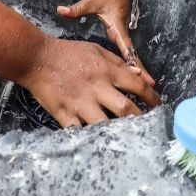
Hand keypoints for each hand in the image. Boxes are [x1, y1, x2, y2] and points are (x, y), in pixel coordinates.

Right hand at [22, 37, 160, 126]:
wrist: (37, 59)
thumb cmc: (68, 53)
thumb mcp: (96, 50)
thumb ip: (119, 62)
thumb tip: (140, 74)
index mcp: (106, 71)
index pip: (137, 86)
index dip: (152, 98)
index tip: (158, 106)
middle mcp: (97, 88)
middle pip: (125, 109)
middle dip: (140, 120)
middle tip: (147, 127)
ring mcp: (80, 103)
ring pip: (105, 124)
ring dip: (117, 132)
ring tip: (127, 139)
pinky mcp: (65, 114)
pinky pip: (80, 132)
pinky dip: (90, 139)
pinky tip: (99, 145)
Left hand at [56, 0, 154, 86]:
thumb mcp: (91, 1)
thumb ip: (76, 9)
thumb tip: (60, 11)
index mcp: (118, 27)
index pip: (127, 49)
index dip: (134, 63)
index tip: (143, 77)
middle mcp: (122, 32)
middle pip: (132, 56)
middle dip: (140, 73)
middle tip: (150, 90)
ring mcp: (122, 33)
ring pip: (130, 54)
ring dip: (135, 70)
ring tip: (143, 89)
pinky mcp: (119, 33)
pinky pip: (125, 51)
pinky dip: (128, 63)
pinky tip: (129, 76)